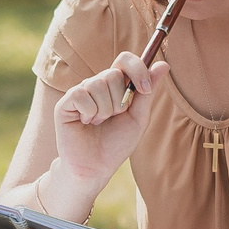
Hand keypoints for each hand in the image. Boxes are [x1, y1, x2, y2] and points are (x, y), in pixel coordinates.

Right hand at [50, 51, 168, 190]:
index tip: (145, 88)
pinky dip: (89, 113)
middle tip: (113, 118)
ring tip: (98, 123)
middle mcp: (96, 85)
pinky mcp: (65, 103)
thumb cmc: (116, 144)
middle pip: (113, 74)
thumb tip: (163, 65)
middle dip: (120, 101)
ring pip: (98, 84)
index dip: (137, 68)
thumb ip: (148, 92)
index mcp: (115, 85)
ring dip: (105, 110)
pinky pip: (81, 95)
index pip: (125, 60)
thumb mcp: (138, 118)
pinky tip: (85, 123)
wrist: (95, 168)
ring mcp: (79, 92)